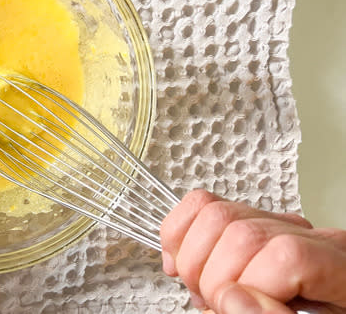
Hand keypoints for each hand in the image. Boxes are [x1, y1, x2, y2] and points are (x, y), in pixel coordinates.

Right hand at [160, 190, 345, 312]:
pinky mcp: (245, 221)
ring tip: (204, 294)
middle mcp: (305, 235)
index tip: (232, 308)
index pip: (287, 254)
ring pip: (214, 213)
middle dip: (213, 278)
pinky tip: (183, 266)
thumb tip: (232, 299)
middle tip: (215, 306)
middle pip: (242, 233)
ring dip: (193, 261)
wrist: (321, 309)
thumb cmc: (320, 312)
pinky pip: (200, 204)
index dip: (250, 283)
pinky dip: (178, 235)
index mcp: (336, 265)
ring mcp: (273, 224)